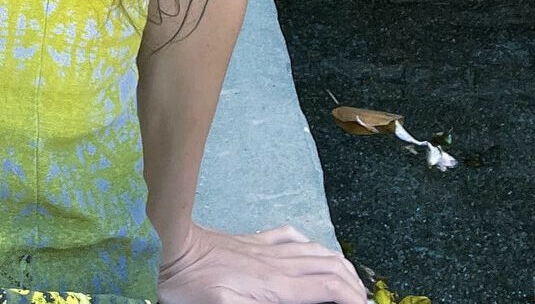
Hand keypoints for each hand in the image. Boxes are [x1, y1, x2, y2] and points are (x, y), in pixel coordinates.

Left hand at [157, 221, 369, 303]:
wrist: (171, 246)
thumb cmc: (192, 284)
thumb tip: (292, 301)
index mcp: (276, 285)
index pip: (328, 289)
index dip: (353, 299)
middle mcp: (277, 264)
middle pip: (330, 269)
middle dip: (354, 286)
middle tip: (364, 300)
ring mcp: (265, 249)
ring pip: (315, 252)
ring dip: (338, 265)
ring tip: (351, 281)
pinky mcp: (252, 240)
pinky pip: (289, 237)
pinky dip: (310, 244)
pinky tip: (312, 248)